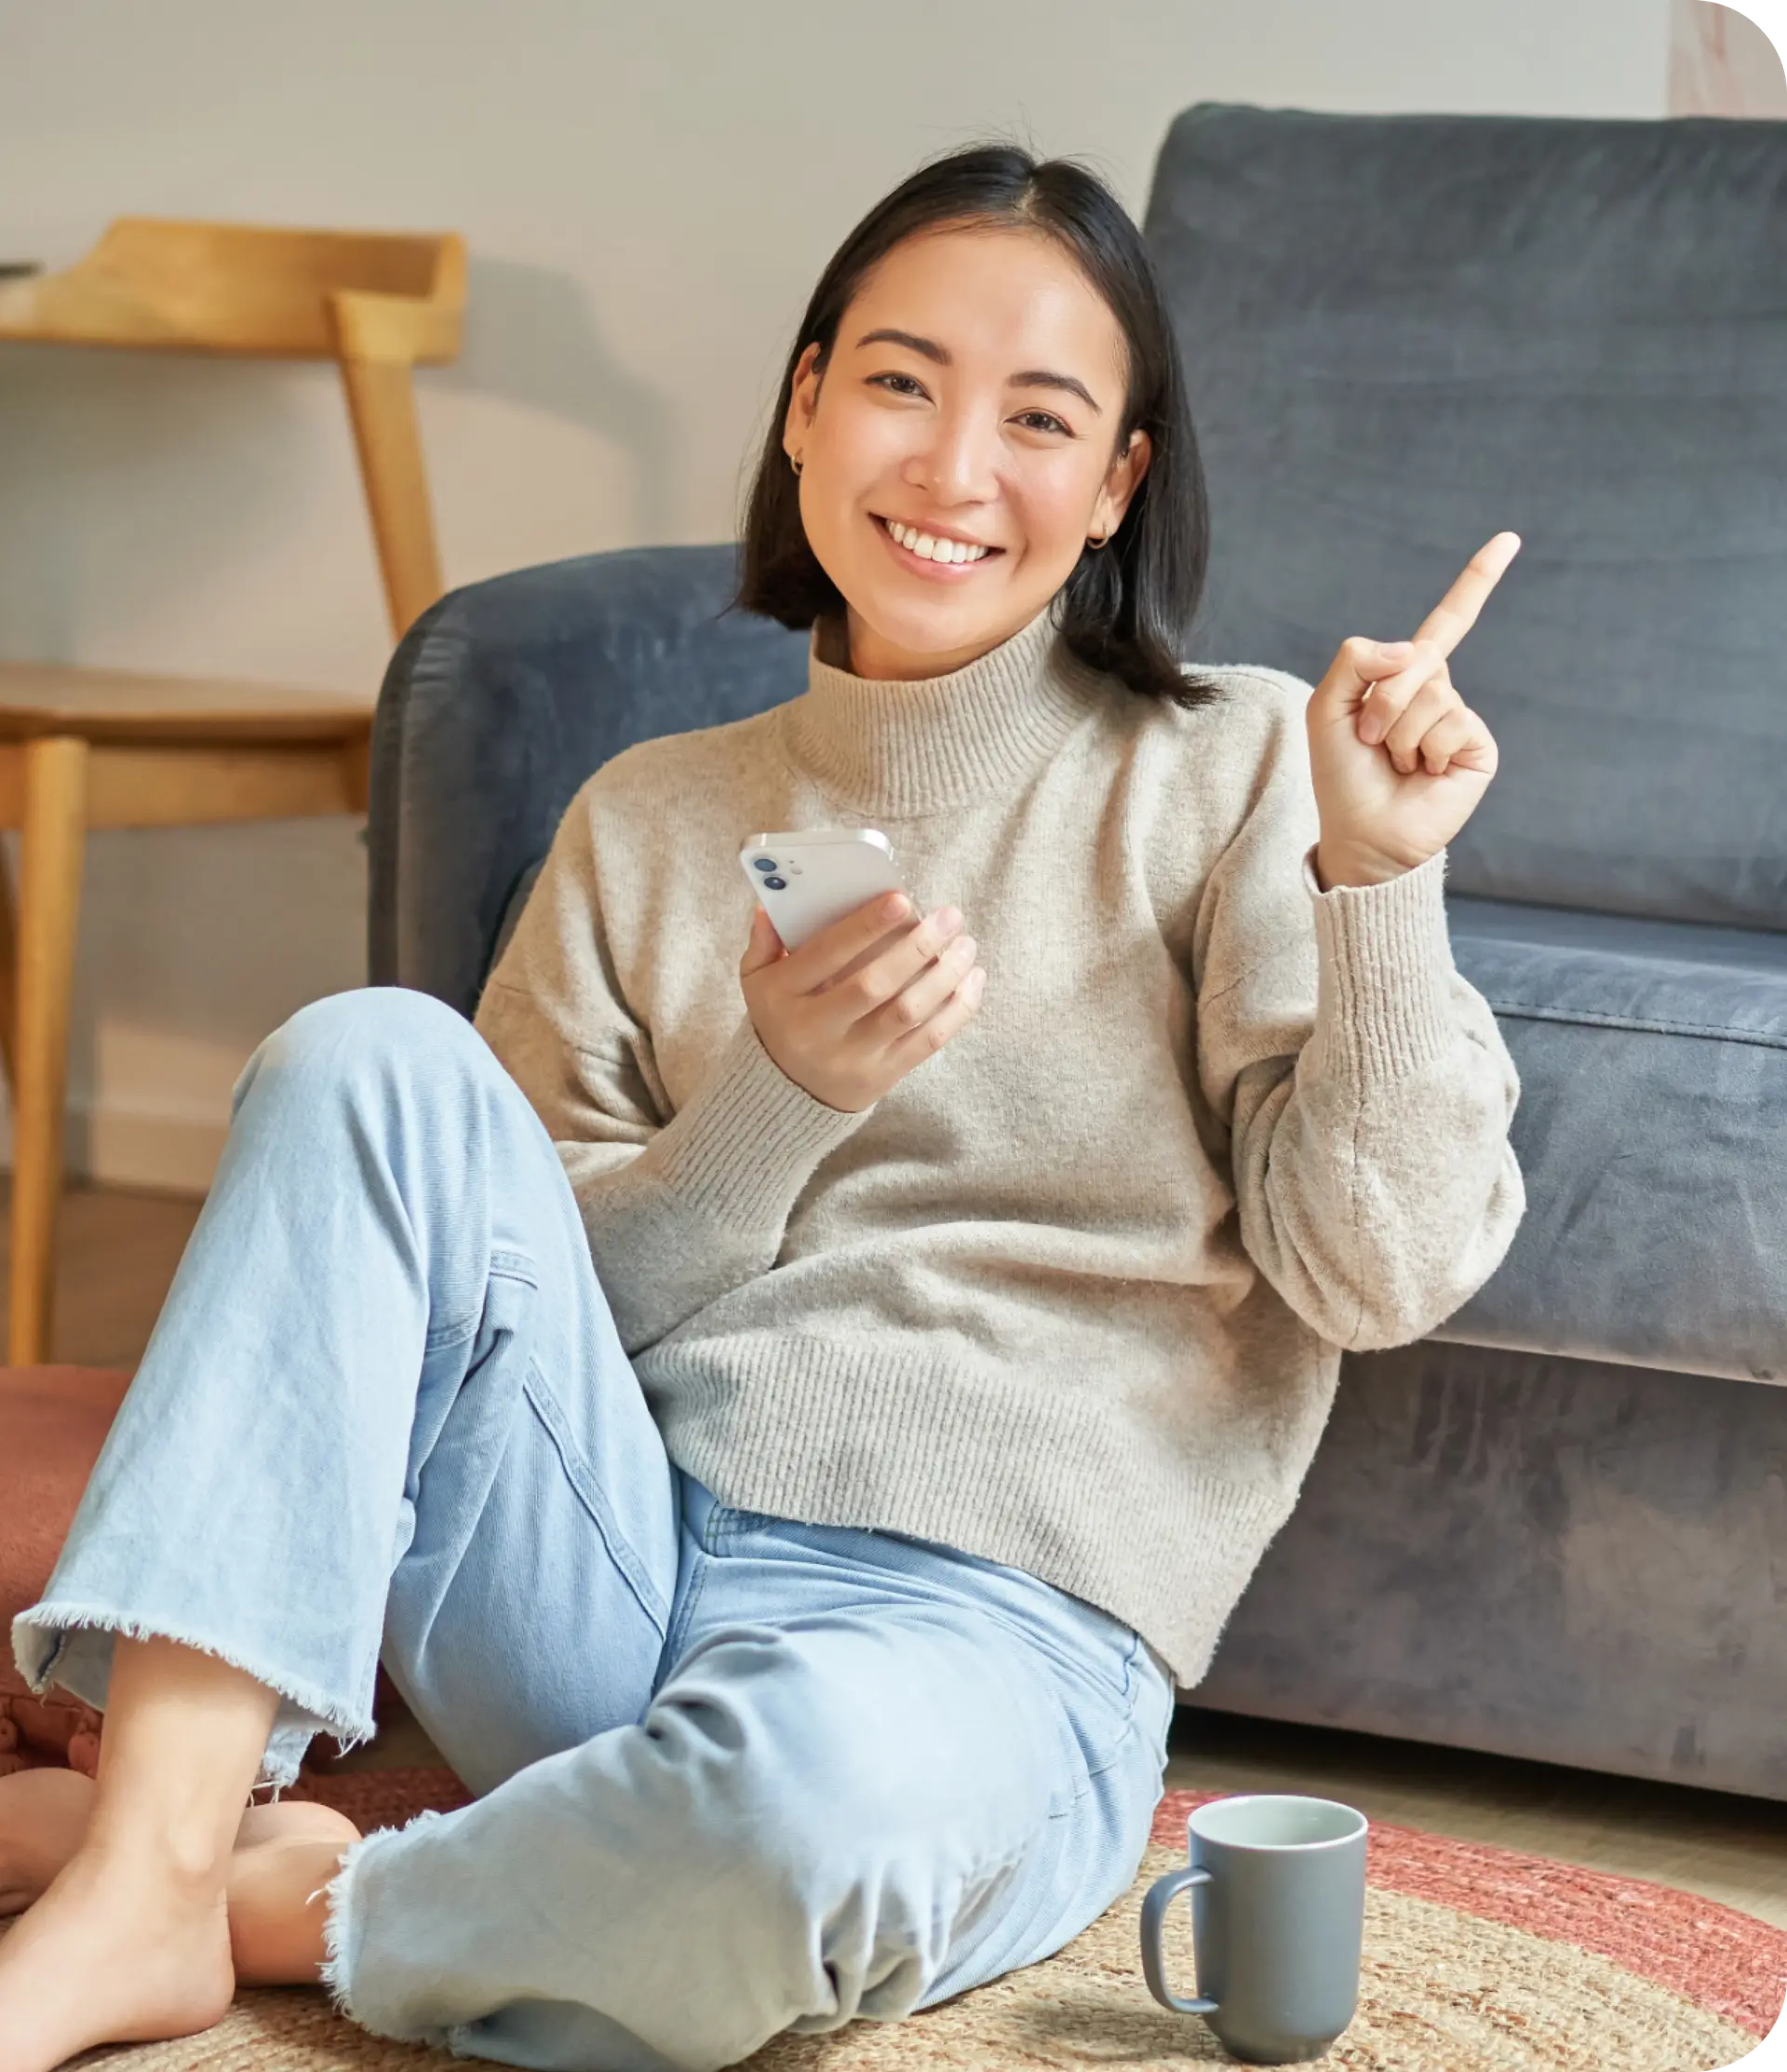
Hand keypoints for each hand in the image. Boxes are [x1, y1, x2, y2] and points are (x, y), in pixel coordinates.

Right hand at [739, 893, 985, 1112]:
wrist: (790, 1092)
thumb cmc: (782, 1018)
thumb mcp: (757, 982)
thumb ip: (764, 943)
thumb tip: (771, 906)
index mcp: (784, 997)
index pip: (826, 955)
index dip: (865, 926)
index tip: (902, 899)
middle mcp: (816, 1030)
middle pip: (873, 985)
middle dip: (918, 947)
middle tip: (950, 916)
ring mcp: (852, 1057)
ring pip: (908, 1012)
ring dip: (945, 976)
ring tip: (966, 945)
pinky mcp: (883, 1076)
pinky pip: (928, 1040)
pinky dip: (957, 1009)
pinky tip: (973, 979)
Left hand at [1306, 532, 1519, 888]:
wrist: (1362, 833)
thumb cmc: (1342, 775)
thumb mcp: (1328, 708)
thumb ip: (1355, 659)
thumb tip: (1416, 649)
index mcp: (1405, 677)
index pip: (1446, 622)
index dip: (1476, 582)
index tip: (1509, 540)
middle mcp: (1440, 692)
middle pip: (1418, 659)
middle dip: (1381, 700)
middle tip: (1371, 742)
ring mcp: (1461, 719)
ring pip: (1431, 696)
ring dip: (1398, 734)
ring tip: (1395, 763)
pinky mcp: (1478, 747)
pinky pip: (1451, 725)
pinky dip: (1424, 752)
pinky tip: (1423, 775)